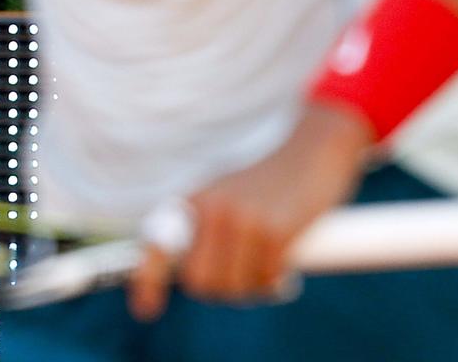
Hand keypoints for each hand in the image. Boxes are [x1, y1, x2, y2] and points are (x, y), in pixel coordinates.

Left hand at [126, 101, 372, 320]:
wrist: (312, 147)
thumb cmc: (268, 177)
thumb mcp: (226, 192)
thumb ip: (207, 227)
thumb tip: (195, 274)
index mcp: (195, 199)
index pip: (159, 243)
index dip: (148, 279)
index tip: (145, 308)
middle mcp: (213, 209)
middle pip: (200, 280)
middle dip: (219, 289)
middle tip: (241, 278)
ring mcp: (243, 220)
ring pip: (234, 287)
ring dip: (251, 287)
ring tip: (265, 268)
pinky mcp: (275, 232)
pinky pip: (265, 279)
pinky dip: (274, 282)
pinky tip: (283, 267)